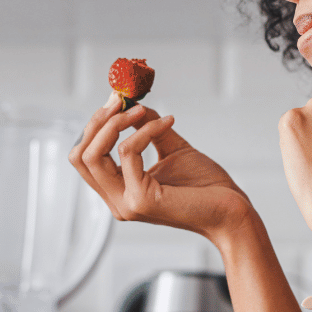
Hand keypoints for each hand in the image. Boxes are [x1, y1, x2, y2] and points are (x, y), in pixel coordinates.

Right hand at [69, 95, 254, 242]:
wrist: (232, 211)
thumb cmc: (206, 186)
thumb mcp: (171, 148)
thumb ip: (147, 128)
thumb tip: (131, 103)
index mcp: (119, 192)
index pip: (84, 158)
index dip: (94, 127)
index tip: (114, 101)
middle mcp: (116, 202)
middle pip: (80, 156)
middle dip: (97, 122)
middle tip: (118, 100)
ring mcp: (126, 204)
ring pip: (93, 155)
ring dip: (115, 123)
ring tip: (139, 109)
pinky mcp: (141, 200)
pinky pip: (128, 152)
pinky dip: (144, 131)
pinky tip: (167, 123)